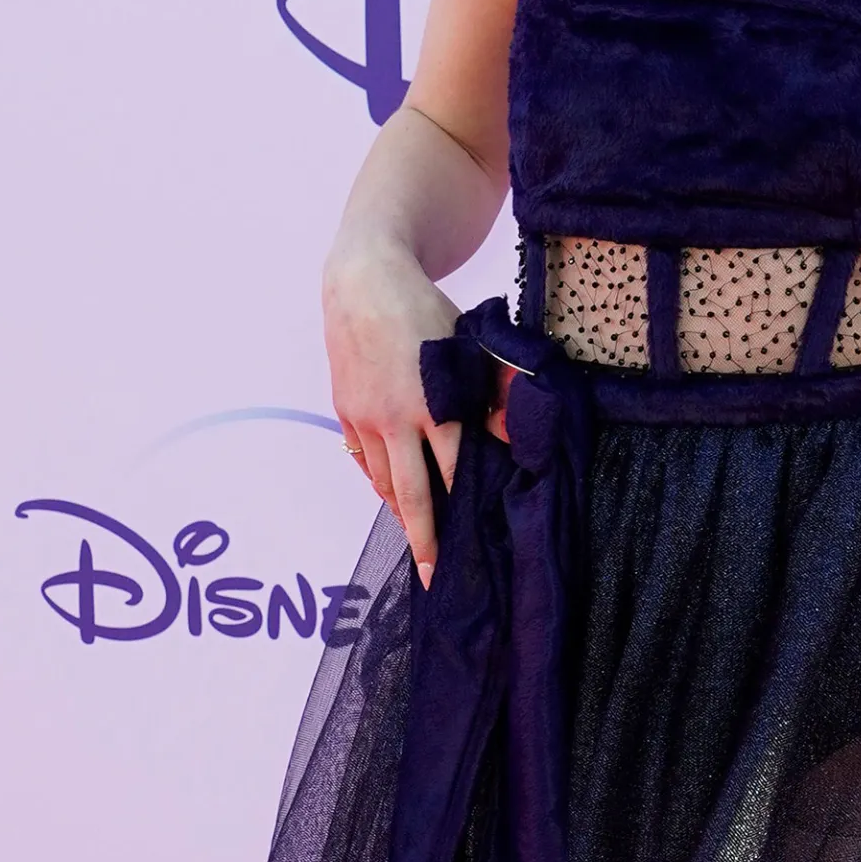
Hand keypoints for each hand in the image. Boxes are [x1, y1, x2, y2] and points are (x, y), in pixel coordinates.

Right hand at [323, 244, 464, 586]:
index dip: (465, 507)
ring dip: (401, 514)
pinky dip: (379, 482)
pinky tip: (392, 497)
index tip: (476, 540)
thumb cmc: (426, 311)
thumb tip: (515, 433)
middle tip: (433, 578)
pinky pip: (364, 459)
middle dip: (425, 538)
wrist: (362, 283)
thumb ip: (495, 391)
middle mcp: (394, 420)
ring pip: (384, 481)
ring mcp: (364, 419)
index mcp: (432, 405)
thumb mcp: (468, 346)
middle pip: (412, 493)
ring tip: (417, 543)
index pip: (453, 470)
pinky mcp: (345, 411)